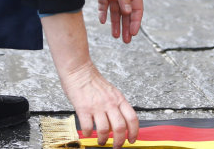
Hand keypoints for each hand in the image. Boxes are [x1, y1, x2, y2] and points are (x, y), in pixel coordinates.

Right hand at [41, 13, 138, 146]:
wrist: (79, 71)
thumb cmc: (94, 82)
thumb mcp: (111, 92)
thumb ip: (116, 106)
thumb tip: (117, 124)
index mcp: (119, 99)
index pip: (132, 118)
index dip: (134, 132)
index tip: (132, 139)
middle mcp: (110, 103)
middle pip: (120, 127)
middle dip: (119, 141)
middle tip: (117, 146)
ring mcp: (97, 106)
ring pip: (105, 130)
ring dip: (103, 140)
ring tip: (101, 142)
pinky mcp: (84, 108)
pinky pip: (88, 127)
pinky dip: (88, 133)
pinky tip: (88, 133)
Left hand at [88, 0, 142, 42]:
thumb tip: (127, 13)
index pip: (136, 9)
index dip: (135, 22)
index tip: (133, 34)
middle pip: (126, 13)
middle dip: (126, 27)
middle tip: (125, 41)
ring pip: (115, 12)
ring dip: (115, 23)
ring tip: (115, 36)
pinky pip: (103, 5)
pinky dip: (103, 13)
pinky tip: (102, 21)